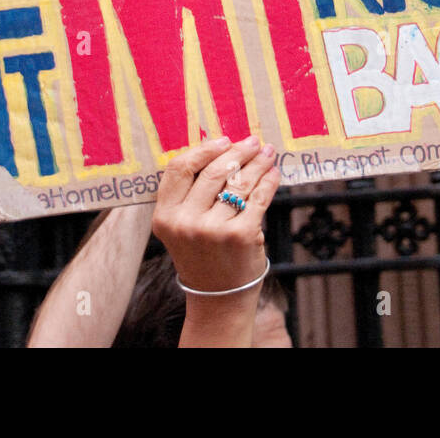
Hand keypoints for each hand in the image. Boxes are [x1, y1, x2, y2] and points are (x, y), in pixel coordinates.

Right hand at [152, 134, 279, 292]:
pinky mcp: (241, 235)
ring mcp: (213, 229)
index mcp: (165, 216)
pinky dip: (269, 182)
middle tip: (253, 142)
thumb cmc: (203, 256)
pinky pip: (258, 198)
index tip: (223, 140)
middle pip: (213, 171)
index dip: (203, 149)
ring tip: (268, 154)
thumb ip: (191, 194)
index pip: (179, 168)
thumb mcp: (183, 227)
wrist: (218, 299)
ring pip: (239, 183)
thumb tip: (218, 147)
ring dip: (258, 163)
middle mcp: (185, 222)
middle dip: (238, 152)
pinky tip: (274, 174)